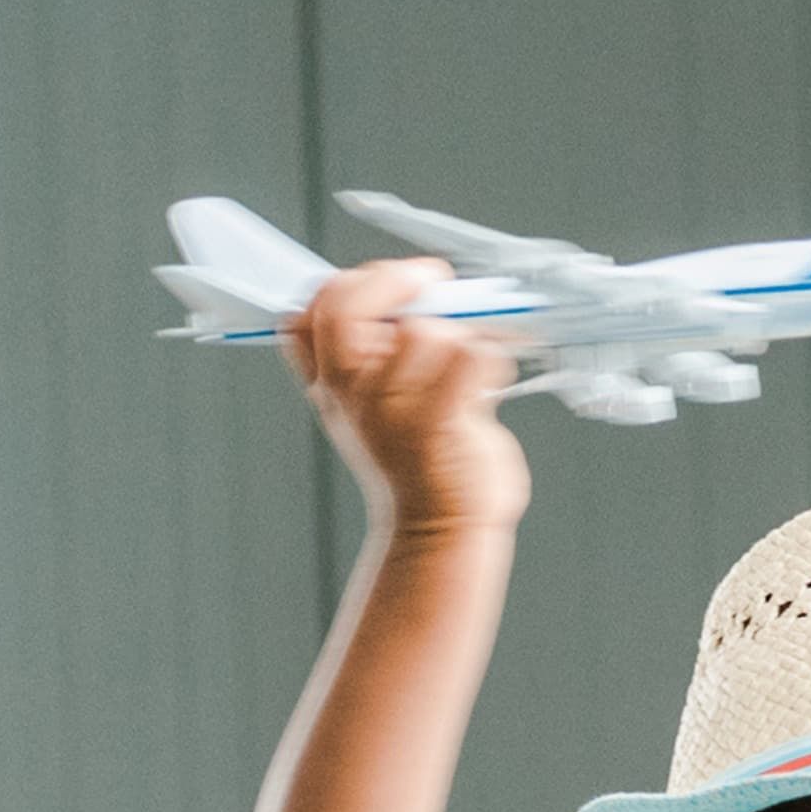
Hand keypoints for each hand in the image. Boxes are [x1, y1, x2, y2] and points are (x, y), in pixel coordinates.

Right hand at [289, 255, 525, 541]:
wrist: (442, 530)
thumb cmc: (420, 465)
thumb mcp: (373, 406)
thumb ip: (369, 353)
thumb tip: (408, 290)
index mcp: (331, 383)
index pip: (317, 307)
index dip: (360, 281)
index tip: (404, 283)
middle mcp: (349, 392)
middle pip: (350, 304)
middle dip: (401, 282)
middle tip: (438, 286)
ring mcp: (387, 407)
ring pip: (426, 330)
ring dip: (461, 336)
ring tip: (470, 375)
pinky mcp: (434, 423)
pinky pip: (470, 355)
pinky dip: (493, 360)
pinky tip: (490, 385)